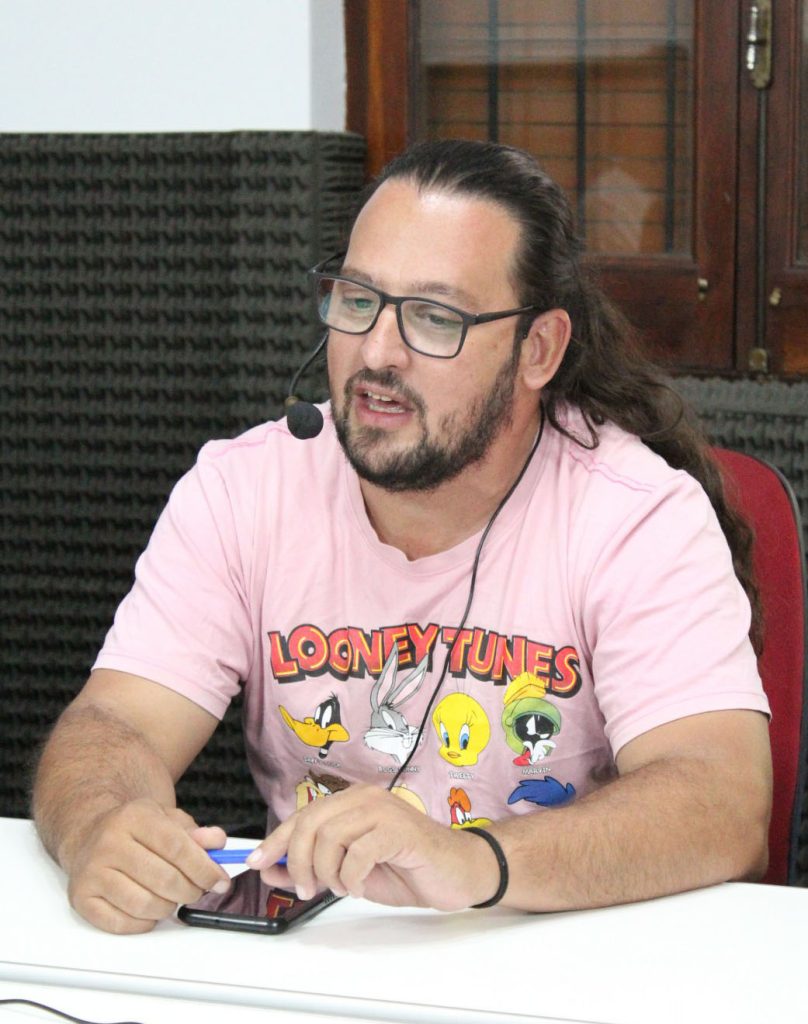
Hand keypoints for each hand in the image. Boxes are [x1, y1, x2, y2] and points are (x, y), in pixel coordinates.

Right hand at [63, 799, 230, 933]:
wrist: (90, 834)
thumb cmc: (135, 830)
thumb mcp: (168, 819)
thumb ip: (196, 832)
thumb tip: (216, 843)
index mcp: (134, 817)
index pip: (177, 847)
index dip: (204, 868)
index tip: (220, 881)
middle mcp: (109, 842)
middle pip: (164, 879)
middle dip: (191, 891)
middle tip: (197, 891)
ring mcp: (92, 871)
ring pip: (145, 905)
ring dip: (168, 908)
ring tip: (171, 897)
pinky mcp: (81, 898)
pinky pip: (122, 924)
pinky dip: (144, 922)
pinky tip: (149, 909)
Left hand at [246, 785, 499, 910]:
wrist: (458, 871)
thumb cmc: (408, 867)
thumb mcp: (350, 871)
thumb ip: (314, 866)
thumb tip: (271, 868)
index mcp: (352, 802)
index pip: (301, 816)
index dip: (274, 840)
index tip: (255, 861)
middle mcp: (364, 799)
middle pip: (309, 823)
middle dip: (297, 861)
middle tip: (306, 888)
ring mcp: (382, 811)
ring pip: (329, 837)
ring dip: (326, 872)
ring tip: (339, 887)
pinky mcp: (399, 830)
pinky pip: (357, 852)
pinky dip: (350, 877)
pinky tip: (359, 885)